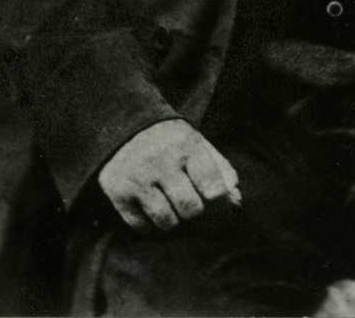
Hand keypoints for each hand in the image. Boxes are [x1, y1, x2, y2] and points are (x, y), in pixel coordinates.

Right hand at [98, 118, 240, 231]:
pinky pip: (143, 228)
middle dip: (194, 211)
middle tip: (189, 202)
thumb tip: (236, 202)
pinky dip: (151, 225)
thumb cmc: (171, 141)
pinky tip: (151, 208)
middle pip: (191, 210)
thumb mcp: (198, 144)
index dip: (218, 201)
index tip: (212, 199)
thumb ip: (221, 170)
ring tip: (170, 205)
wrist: (125, 125)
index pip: (214, 189)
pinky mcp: (117, 194)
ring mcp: (137, 179)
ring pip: (167, 223)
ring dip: (173, 220)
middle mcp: (161, 161)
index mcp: (186, 145)